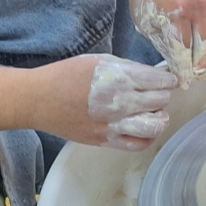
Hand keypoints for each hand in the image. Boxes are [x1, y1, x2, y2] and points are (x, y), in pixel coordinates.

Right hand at [29, 55, 177, 149]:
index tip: (168, 79)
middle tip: (159, 92)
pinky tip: (144, 127)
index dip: (168, 79)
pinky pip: (137, 145)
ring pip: (154, 126)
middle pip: (160, 101)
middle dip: (164, 95)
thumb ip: (129, 68)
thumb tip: (153, 75)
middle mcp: (118, 103)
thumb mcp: (101, 60)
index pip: (160, 81)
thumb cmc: (67, 75)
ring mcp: (111, 125)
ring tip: (153, 111)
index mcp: (118, 79)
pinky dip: (148, 137)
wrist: (37, 100)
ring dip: (159, 117)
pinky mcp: (103, 141)